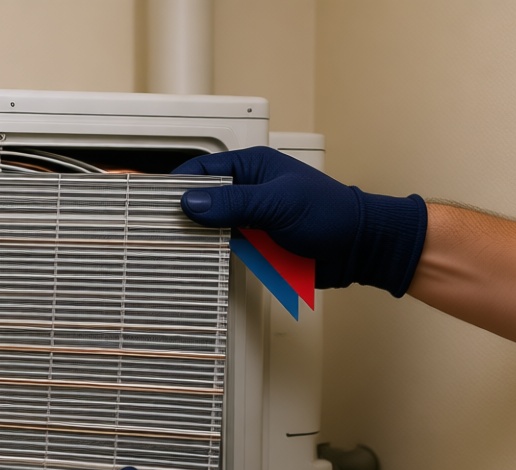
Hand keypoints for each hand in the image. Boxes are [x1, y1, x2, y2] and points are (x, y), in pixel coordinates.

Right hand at [174, 147, 427, 296]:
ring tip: (168, 242)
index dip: (177, 186)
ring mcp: (250, 217)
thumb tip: (193, 202)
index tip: (157, 202)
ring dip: (194, 234)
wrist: (359, 248)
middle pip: (200, 199)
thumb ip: (234, 203)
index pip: (201, 170)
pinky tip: (195, 257)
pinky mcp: (255, 242)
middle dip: (181, 212)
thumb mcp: (278, 203)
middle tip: (158, 226)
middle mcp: (247, 190)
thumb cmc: (332, 213)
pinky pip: (223, 246)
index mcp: (251, 166)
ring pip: (209, 224)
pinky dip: (210, 252)